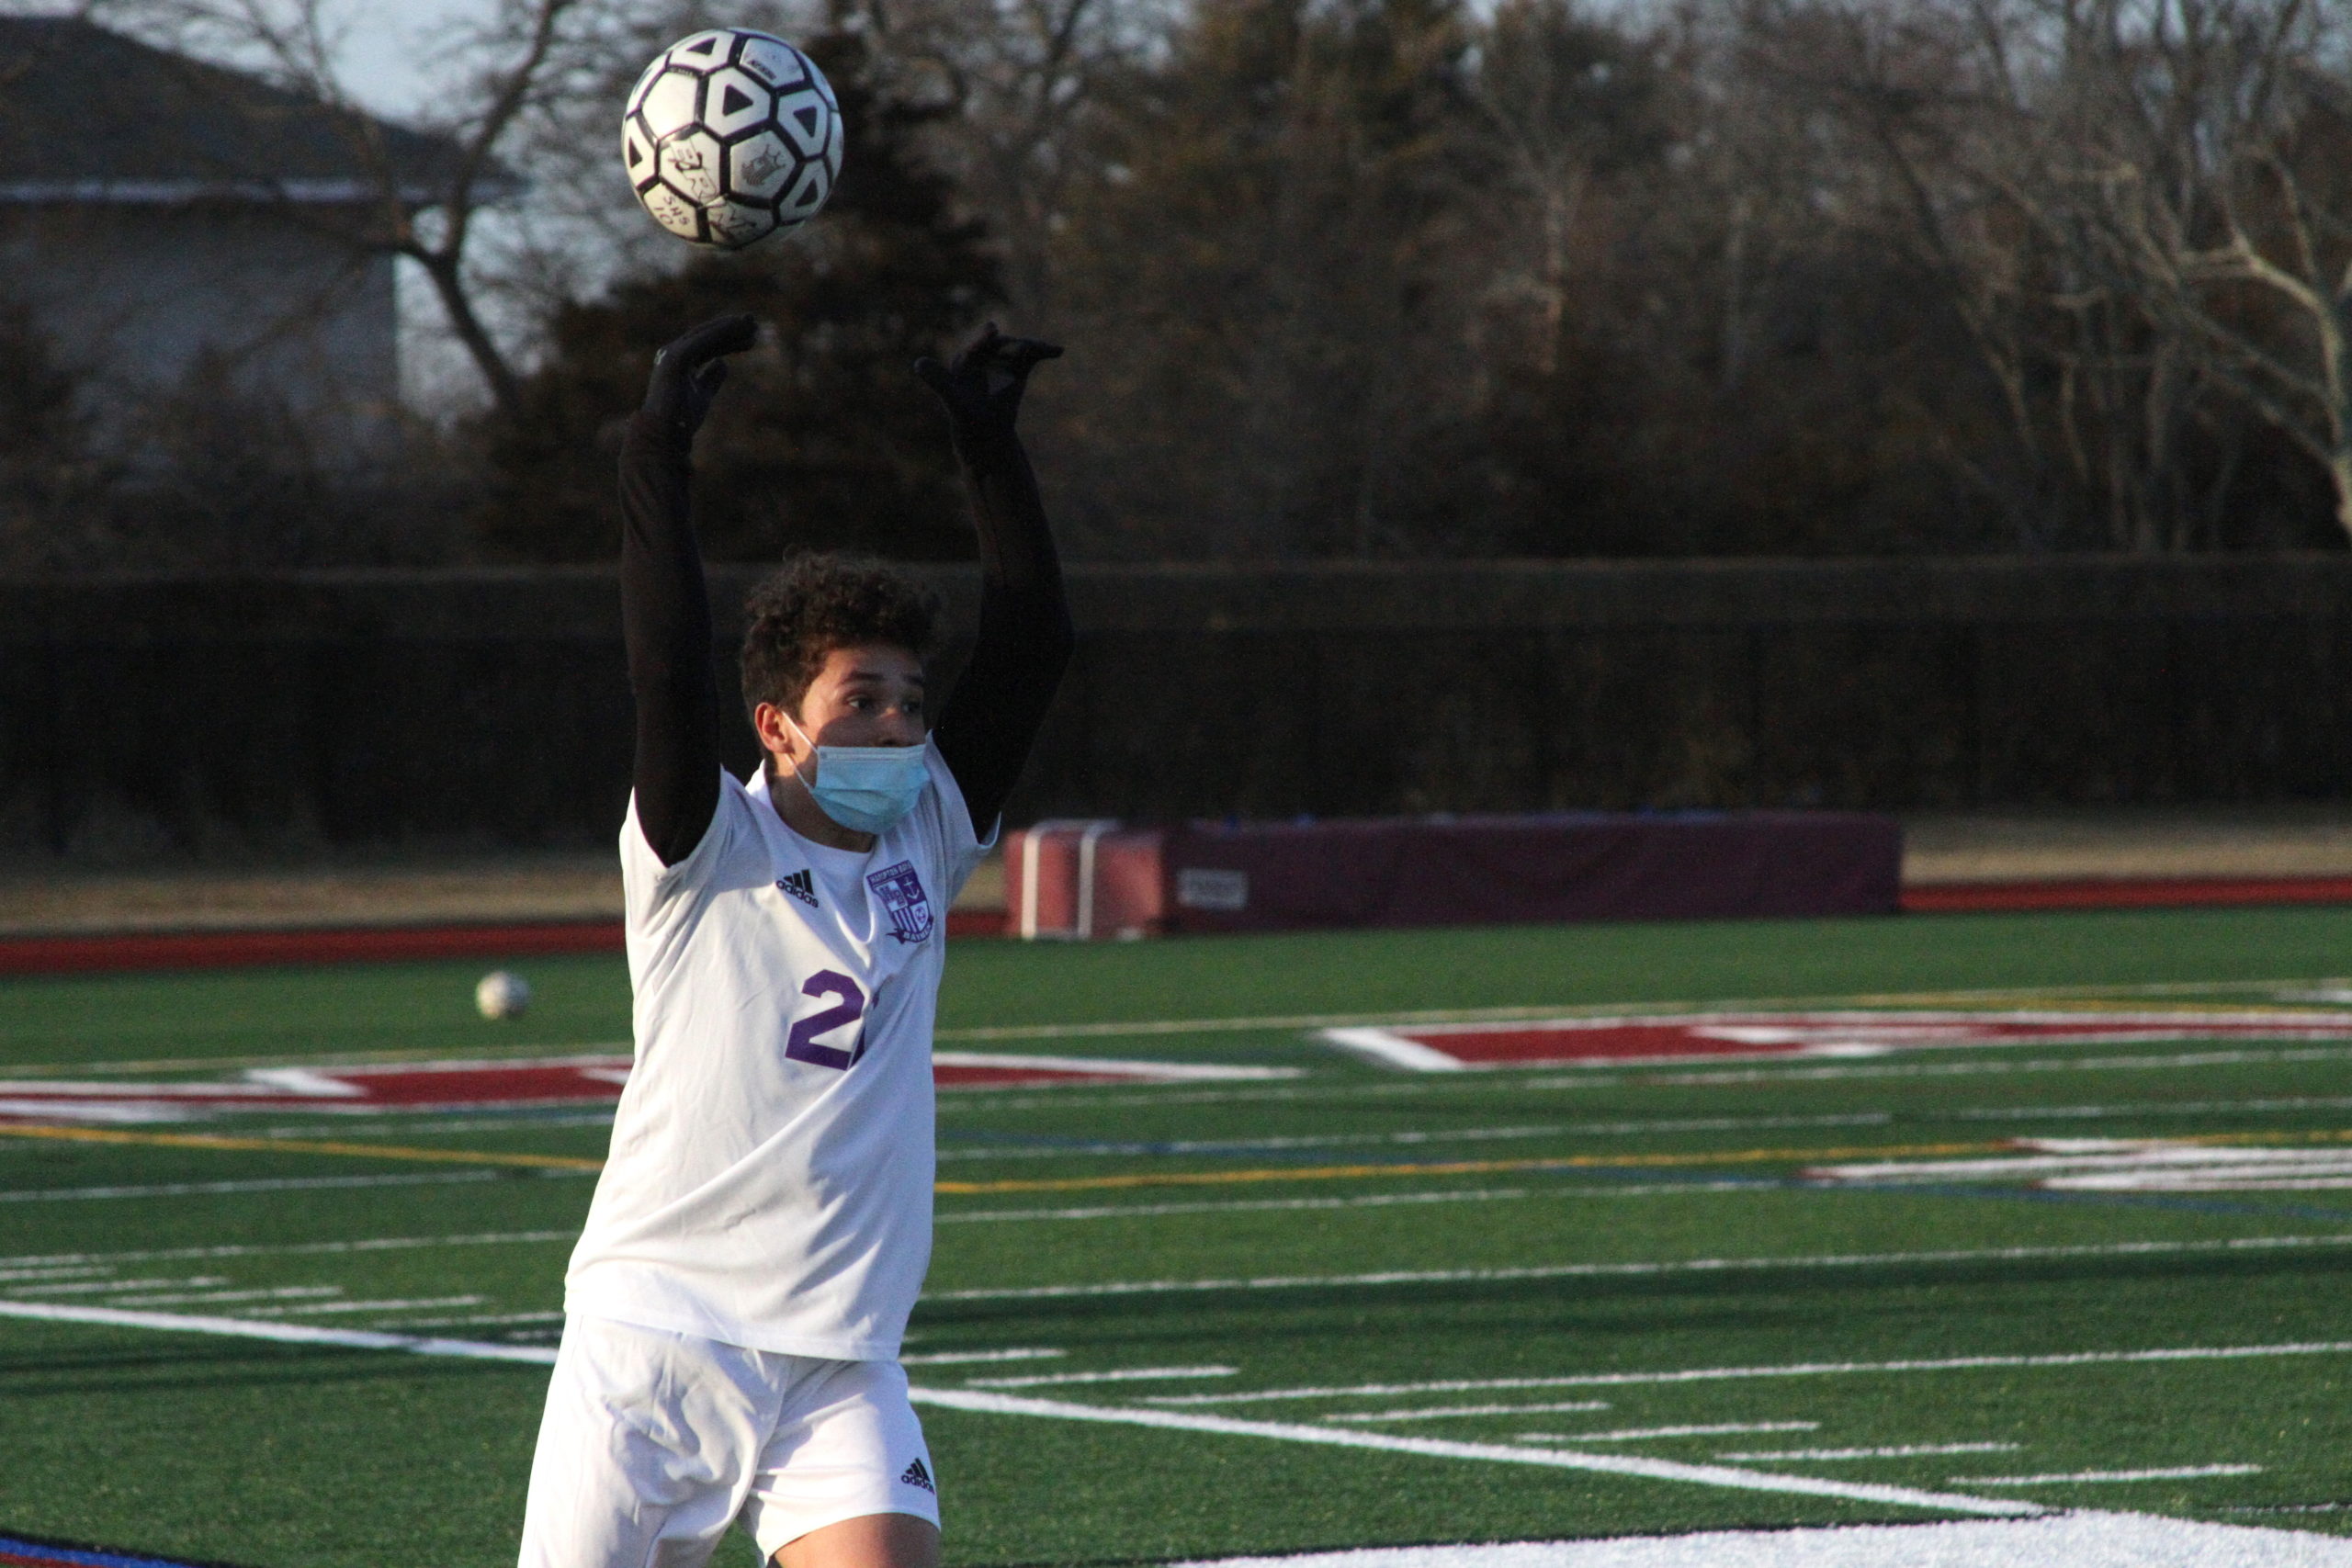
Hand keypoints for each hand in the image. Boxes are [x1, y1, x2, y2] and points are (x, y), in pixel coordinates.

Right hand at [642, 314, 757, 440]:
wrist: (664, 436)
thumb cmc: (682, 420)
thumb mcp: (702, 396)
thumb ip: (710, 378)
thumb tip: (721, 362)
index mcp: (678, 362)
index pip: (707, 345)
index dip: (729, 339)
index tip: (751, 337)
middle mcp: (672, 354)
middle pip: (706, 336)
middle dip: (731, 329)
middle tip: (754, 323)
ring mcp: (671, 355)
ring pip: (705, 334)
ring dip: (729, 327)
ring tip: (751, 324)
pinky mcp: (675, 359)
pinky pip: (702, 340)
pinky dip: (720, 331)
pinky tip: (737, 327)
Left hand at [915, 324, 1062, 447]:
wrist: (985, 432)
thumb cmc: (965, 418)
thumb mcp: (952, 400)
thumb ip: (937, 381)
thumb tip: (917, 363)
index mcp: (964, 360)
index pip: (975, 348)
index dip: (983, 339)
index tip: (992, 331)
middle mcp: (984, 355)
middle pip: (1001, 346)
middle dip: (1015, 346)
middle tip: (1029, 348)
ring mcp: (1002, 360)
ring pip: (1019, 349)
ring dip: (1034, 348)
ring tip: (1047, 350)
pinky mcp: (1018, 367)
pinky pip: (1031, 356)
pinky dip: (1043, 352)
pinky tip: (1057, 351)